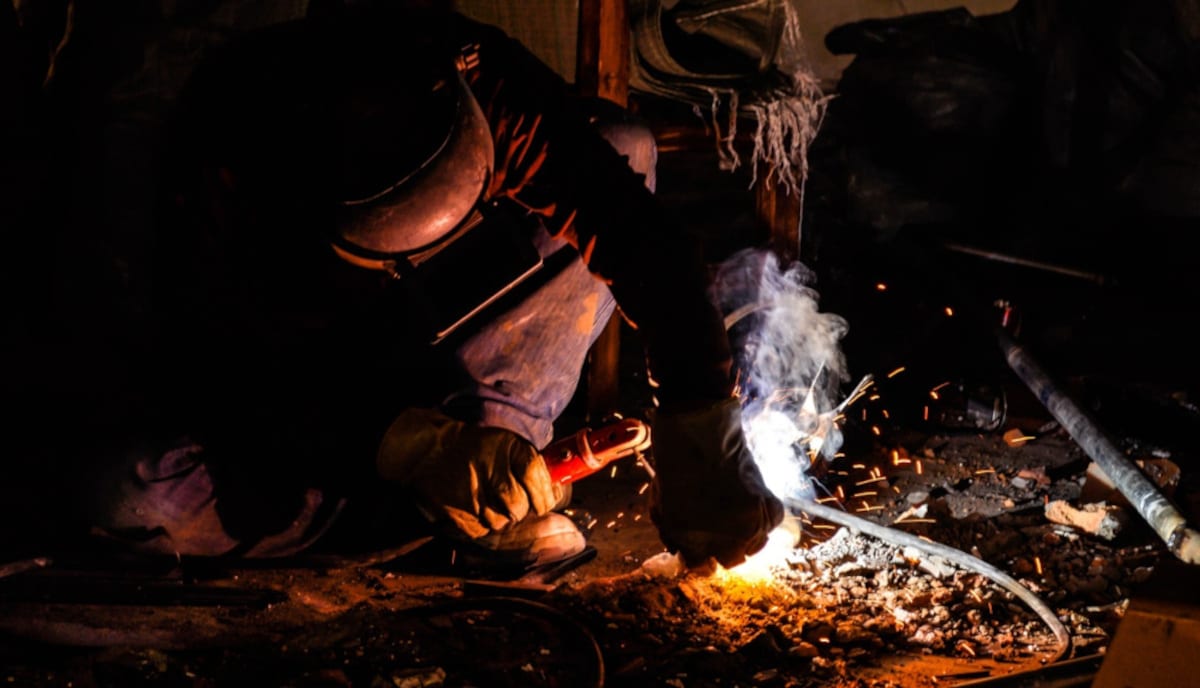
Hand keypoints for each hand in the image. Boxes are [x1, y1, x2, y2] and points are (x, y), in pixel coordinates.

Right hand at [376, 408, 566, 538]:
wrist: (429, 452)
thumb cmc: (476, 448)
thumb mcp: (509, 444)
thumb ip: (535, 466)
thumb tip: (557, 491)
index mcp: (509, 452)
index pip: (538, 484)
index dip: (544, 497)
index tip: (542, 499)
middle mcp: (492, 475)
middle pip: (520, 509)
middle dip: (521, 506)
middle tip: (510, 495)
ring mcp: (474, 499)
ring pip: (503, 523)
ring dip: (502, 515)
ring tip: (490, 497)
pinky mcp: (459, 517)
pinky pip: (484, 530)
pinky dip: (485, 522)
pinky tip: (476, 505)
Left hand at [649, 397, 784, 569]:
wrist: (698, 433)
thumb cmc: (674, 467)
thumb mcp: (661, 508)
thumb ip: (674, 536)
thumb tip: (686, 551)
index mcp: (693, 544)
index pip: (702, 568)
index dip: (702, 555)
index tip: (702, 544)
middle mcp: (726, 541)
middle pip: (732, 560)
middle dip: (724, 547)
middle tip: (719, 526)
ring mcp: (750, 525)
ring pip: (755, 545)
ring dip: (746, 533)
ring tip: (734, 510)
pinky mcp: (768, 505)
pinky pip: (772, 522)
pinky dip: (764, 515)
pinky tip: (751, 502)